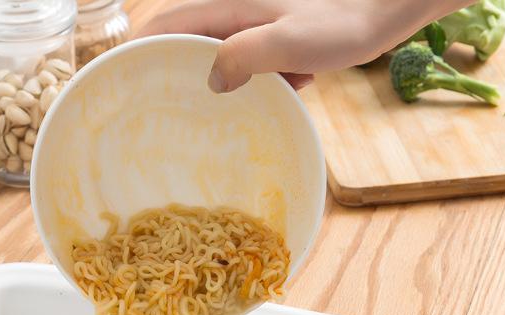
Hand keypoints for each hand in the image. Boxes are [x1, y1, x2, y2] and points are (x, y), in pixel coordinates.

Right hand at [138, 0, 463, 91]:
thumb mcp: (287, 43)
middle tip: (153, 105)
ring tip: (194, 115)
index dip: (142, 46)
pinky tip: (254, 103)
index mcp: (231, 8)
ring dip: (211, 80)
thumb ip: (244, 57)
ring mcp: (259, 27)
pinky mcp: (279, 40)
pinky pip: (250, 63)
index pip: (171, 24)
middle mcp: (239, 14)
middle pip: (191, 40)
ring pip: (221, 54)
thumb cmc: (340, 23)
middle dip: (171, 68)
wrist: (385, 10)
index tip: (120, 72)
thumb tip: (211, 80)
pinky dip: (248, 81)